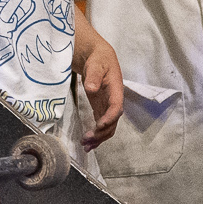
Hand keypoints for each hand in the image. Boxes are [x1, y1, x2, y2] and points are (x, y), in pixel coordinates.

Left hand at [72, 25, 122, 147]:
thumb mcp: (96, 63)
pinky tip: (88, 143)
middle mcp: (114, 101)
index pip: (116, 107)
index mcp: (116, 90)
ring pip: (108, 127)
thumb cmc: (98, 59)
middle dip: (102, 133)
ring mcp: (108, 106)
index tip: (99, 125)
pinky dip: (96, 135)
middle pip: (113, 122)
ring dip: (99, 138)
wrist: (97, 57)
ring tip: (86, 146)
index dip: (110, 117)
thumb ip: (94, 76)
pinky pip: (102, 125)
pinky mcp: (101, 108)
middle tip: (87, 140)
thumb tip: (91, 89)